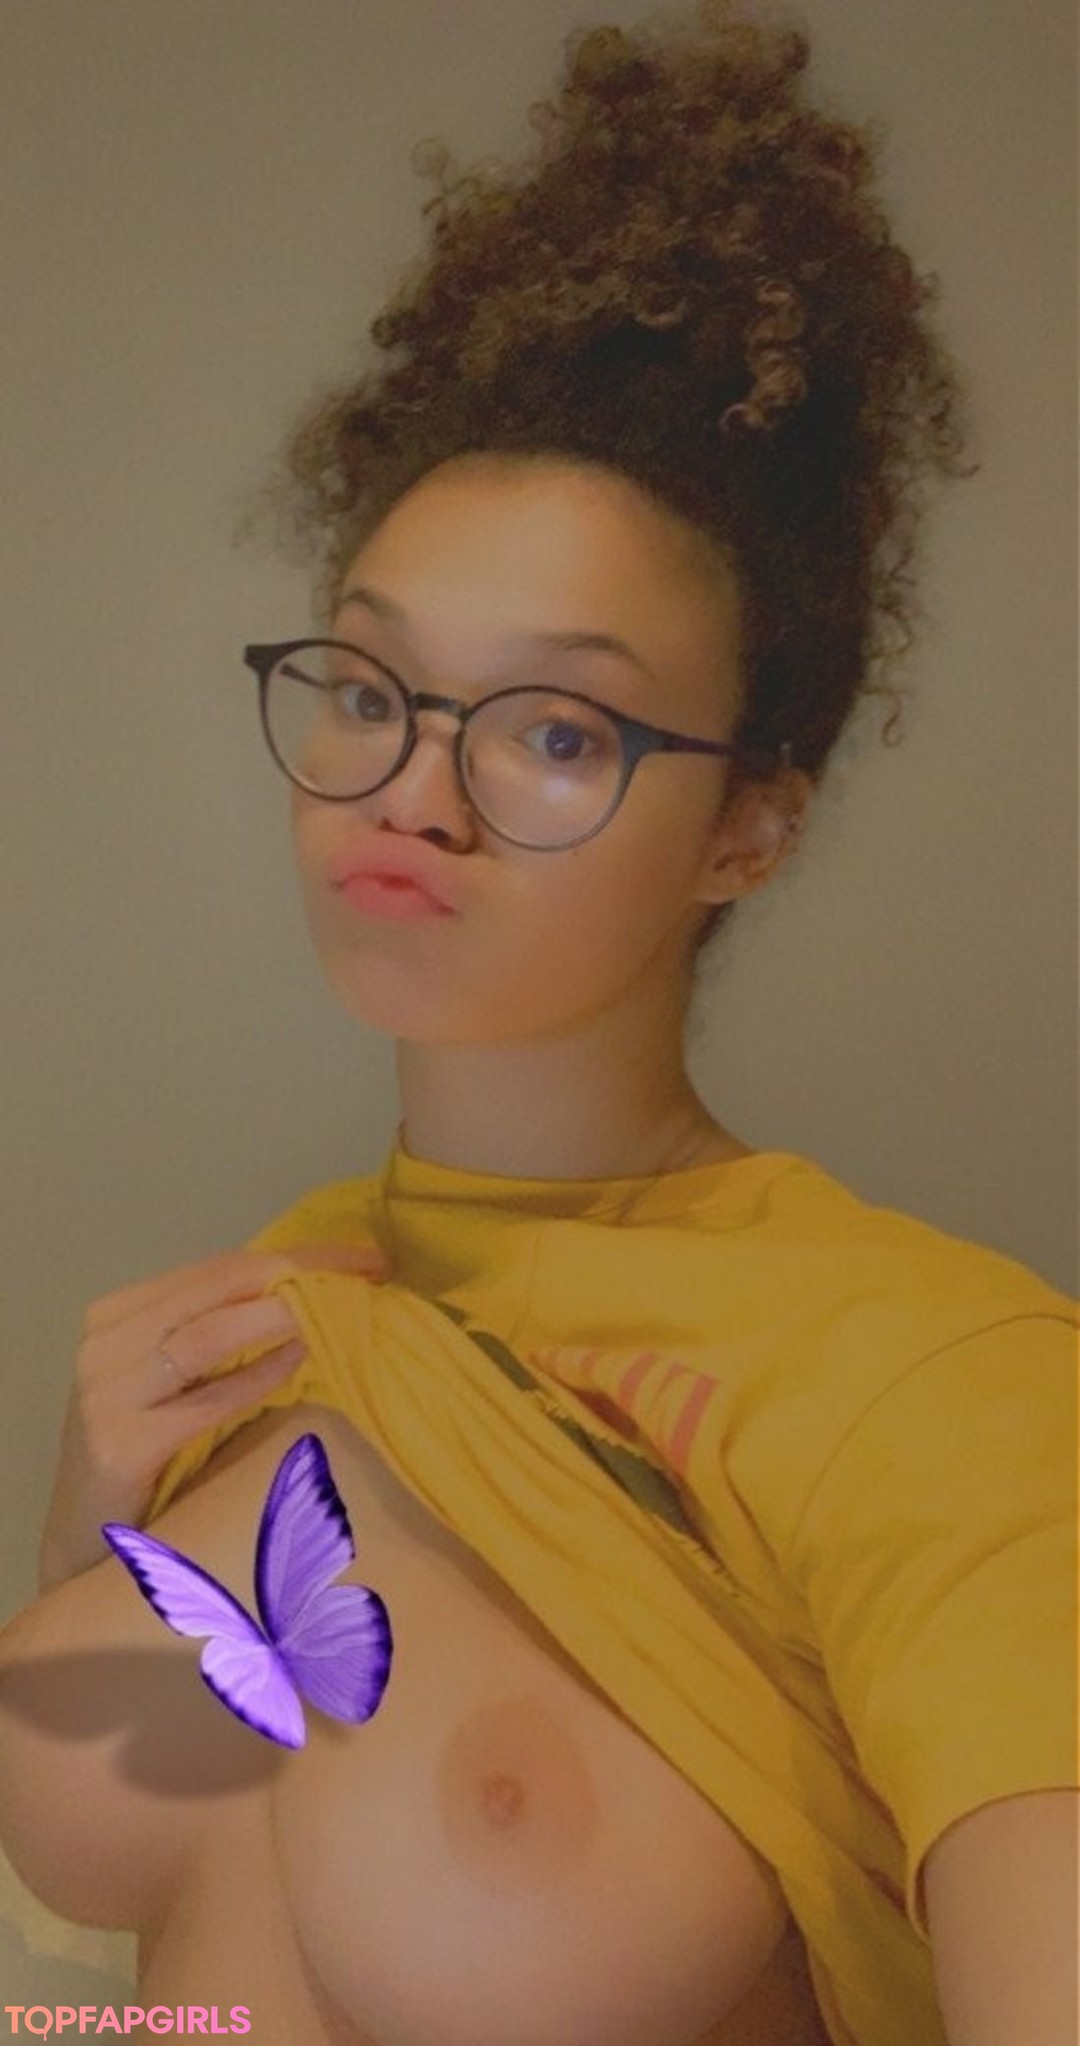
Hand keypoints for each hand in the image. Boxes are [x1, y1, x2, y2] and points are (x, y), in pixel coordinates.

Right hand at [37, 1240, 389, 1592]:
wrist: (84, 1547)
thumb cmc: (143, 1460)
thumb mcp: (172, 1383)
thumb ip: (217, 1337)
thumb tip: (311, 1296)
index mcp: (118, 1315)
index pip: (219, 1267)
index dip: (294, 1255)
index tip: (362, 1256)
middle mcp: (105, 1342)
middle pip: (219, 1285)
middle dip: (301, 1270)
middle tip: (370, 1269)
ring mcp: (107, 1393)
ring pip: (208, 1334)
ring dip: (282, 1314)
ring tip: (342, 1306)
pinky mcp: (120, 1446)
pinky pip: (206, 1401)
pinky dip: (258, 1377)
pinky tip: (302, 1361)